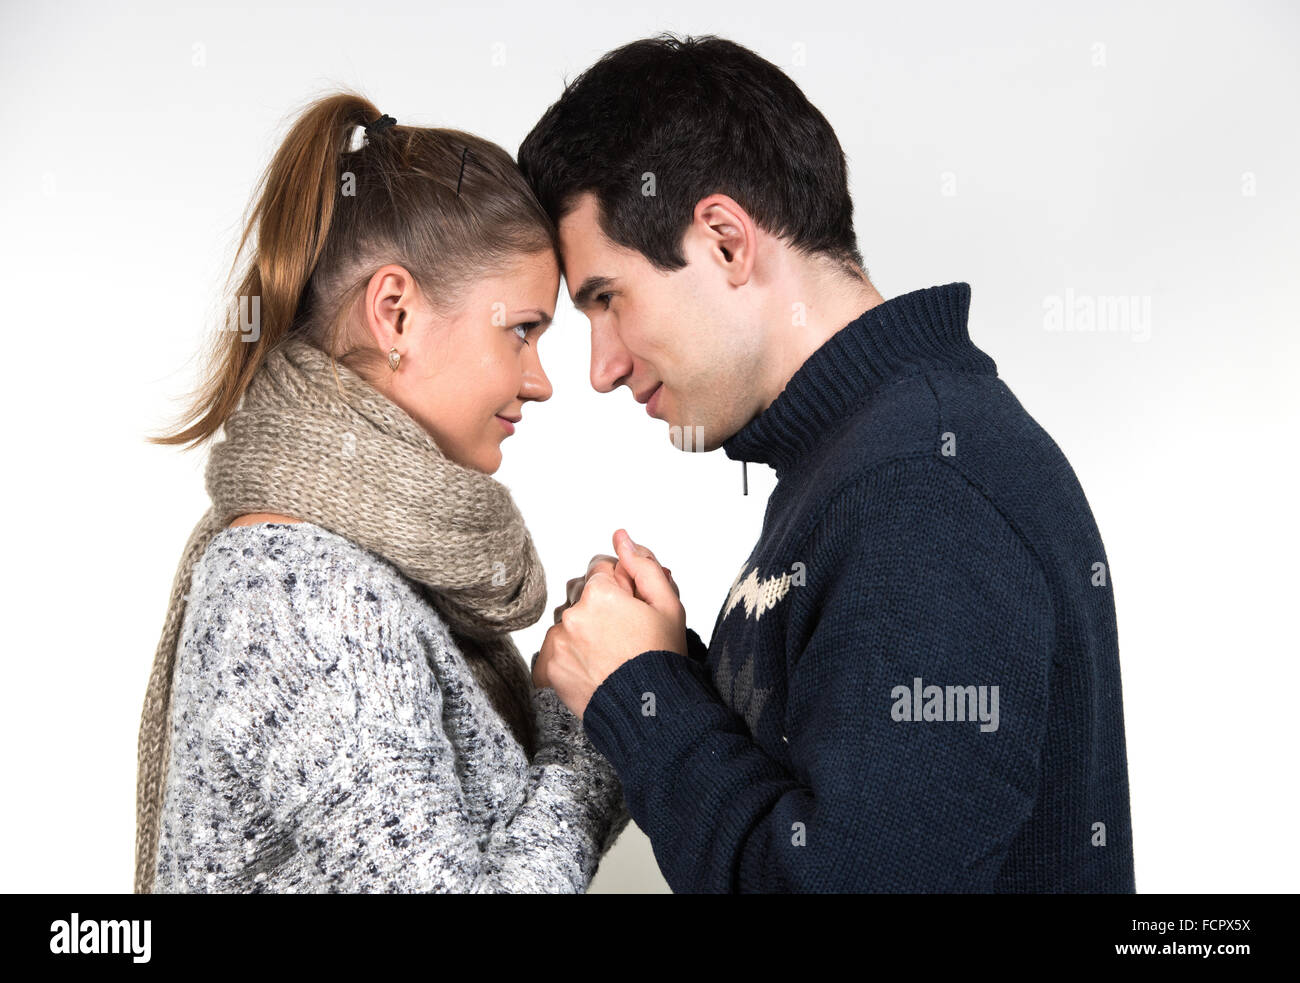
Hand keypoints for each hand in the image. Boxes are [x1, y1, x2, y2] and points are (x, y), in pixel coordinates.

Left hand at [534, 530, 686, 718]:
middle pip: (579, 595)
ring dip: (581, 632)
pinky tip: (590, 669)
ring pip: (565, 623)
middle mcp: (572, 614)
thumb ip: (643, 566)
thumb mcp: (667, 606)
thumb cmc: (662, 658)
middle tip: (622, 634)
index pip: (600, 569)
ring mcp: (556, 643)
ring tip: (607, 656)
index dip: (619, 586)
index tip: (630, 608)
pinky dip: (565, 659)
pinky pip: (550, 651)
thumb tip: (621, 537)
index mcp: (599, 593)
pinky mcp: (547, 668)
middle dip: (597, 607)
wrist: (649, 712)